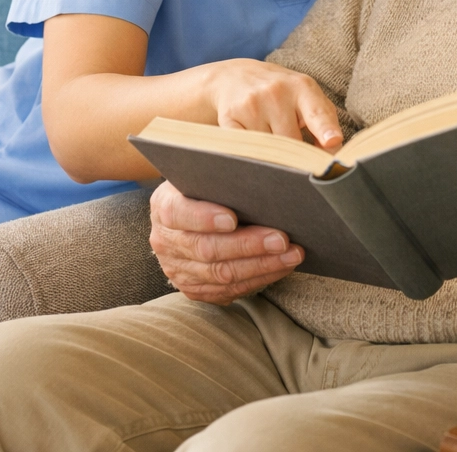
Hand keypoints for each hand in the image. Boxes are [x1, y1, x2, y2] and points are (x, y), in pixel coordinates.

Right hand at [149, 181, 303, 303]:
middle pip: (206, 248)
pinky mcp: (194, 288)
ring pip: (220, 274)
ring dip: (261, 266)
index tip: (233, 219)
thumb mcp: (206, 172)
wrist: (190, 212)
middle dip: (248, 245)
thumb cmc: (208, 185)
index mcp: (164, 205)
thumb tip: (258, 165)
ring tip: (292, 254)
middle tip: (281, 239)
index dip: (204, 217)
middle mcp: (165, 240)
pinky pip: (227, 290)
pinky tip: (282, 267)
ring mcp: (178, 269)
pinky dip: (258, 279)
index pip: (179, 213)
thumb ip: (223, 171)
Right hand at [209, 59, 342, 150]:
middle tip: (292, 146)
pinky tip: (252, 141)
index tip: (332, 141)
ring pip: (270, 150)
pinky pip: (246, 150)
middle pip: (293, 142)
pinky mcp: (229, 118)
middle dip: (296, 153)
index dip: (325, 129)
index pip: (316, 112)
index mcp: (302, 87)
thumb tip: (333, 151)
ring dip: (272, 152)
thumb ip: (324, 121)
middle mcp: (276, 93)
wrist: (234, 77)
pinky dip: (251, 153)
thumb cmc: (280, 92)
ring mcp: (251, 105)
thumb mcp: (306, 96)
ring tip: (268, 133)